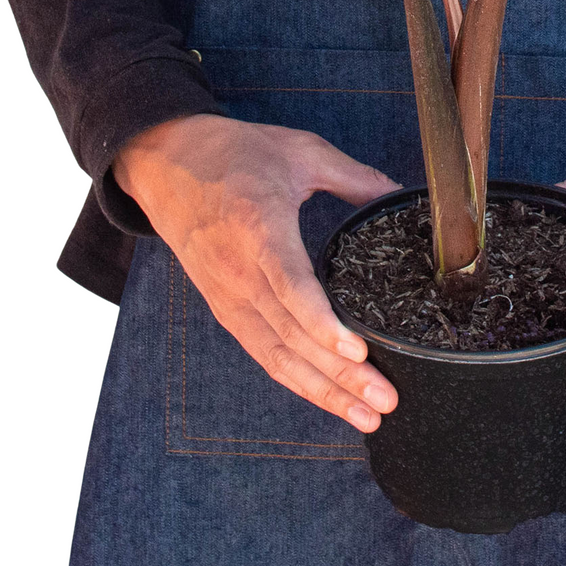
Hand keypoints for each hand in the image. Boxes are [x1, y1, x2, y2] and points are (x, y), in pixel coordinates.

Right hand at [114, 114, 400, 431]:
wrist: (167, 163)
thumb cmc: (236, 153)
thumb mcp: (301, 151)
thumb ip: (354, 177)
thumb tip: (398, 194)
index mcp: (259, 229)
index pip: (291, 287)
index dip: (323, 325)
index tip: (357, 352)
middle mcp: (240, 273)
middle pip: (292, 335)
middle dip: (340, 376)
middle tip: (386, 400)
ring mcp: (229, 296)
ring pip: (277, 356)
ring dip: (323, 391)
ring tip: (367, 414)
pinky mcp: (225, 307)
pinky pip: (262, 352)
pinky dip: (296, 380)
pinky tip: (328, 398)